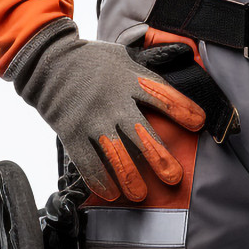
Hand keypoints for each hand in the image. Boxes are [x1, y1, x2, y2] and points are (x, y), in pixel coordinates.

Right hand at [7, 19, 206, 200]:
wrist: (49, 60)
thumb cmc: (89, 58)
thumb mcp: (122, 54)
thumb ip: (144, 64)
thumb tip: (174, 56)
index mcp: (129, 79)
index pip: (162, 95)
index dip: (182, 108)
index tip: (199, 122)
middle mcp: (114, 100)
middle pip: (141, 132)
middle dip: (158, 156)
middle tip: (173, 176)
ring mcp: (92, 118)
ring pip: (115, 152)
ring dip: (129, 176)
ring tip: (140, 195)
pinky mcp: (72, 131)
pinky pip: (87, 161)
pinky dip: (99, 179)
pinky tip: (111, 193)